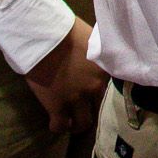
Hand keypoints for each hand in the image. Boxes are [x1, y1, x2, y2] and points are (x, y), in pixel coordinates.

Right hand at [25, 18, 105, 134]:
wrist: (43, 37)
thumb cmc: (66, 31)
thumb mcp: (92, 39)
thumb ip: (99, 53)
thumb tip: (101, 56)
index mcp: (105, 70)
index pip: (113, 89)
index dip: (105, 93)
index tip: (99, 94)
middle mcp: (94, 87)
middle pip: (100, 108)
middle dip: (93, 110)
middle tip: (85, 109)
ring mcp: (76, 99)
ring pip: (83, 123)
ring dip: (78, 124)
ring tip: (72, 121)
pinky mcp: (57, 106)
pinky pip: (60, 126)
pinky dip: (58, 126)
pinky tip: (56, 122)